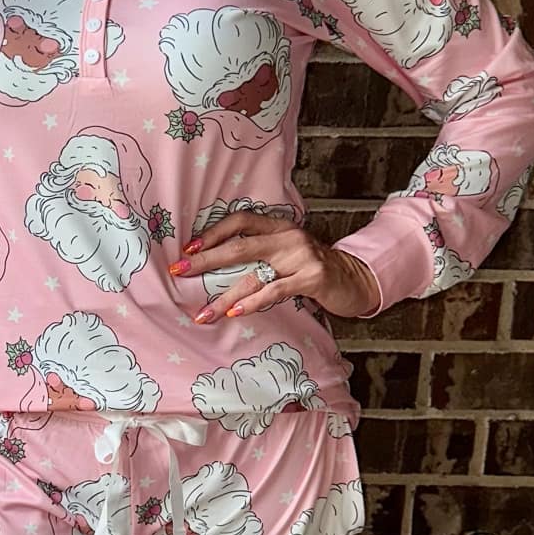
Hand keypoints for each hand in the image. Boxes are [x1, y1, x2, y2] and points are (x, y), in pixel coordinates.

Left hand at [168, 213, 380, 321]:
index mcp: (278, 227)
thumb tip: (213, 263)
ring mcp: (301, 256)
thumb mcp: (285, 253)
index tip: (187, 249)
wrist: (353, 279)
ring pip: (253, 274)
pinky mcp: (312, 277)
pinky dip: (253, 302)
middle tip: (179, 271)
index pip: (240, 221)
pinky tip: (236, 312)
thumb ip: (258, 252)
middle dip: (205, 260)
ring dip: (223, 296)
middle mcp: (288, 237)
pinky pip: (276, 290)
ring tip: (202, 314)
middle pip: (239, 246)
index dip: (212, 233)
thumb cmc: (311, 269)